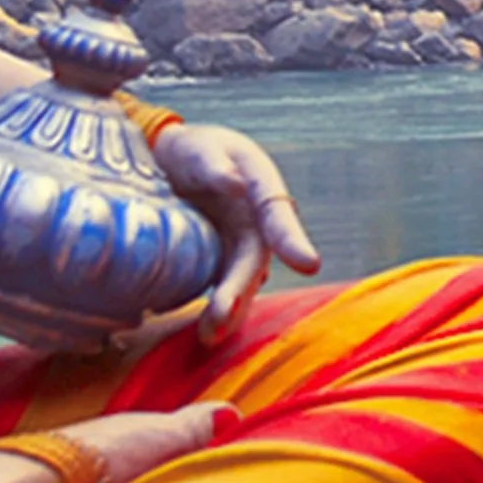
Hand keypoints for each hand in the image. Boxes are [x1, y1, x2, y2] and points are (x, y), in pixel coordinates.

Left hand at [135, 115, 320, 338]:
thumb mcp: (198, 146)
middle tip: (220, 318)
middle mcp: (257, 220)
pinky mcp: (221, 261)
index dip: (292, 239)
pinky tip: (206, 333)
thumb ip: (213, 163)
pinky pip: (225, 287)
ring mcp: (240, 243)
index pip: (277, 213)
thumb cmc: (192, 149)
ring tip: (210, 335)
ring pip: (243, 280)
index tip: (308, 264)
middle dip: (241, 290)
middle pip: (255, 258)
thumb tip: (236, 185)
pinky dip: (220, 311)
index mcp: (260, 185)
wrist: (173, 162)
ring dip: (232, 310)